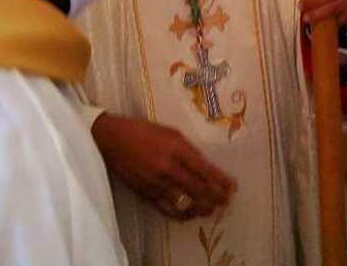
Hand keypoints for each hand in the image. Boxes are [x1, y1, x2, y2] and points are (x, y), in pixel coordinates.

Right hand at [91, 113, 235, 220]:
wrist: (114, 140)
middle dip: (216, 197)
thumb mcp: (171, 133)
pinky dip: (183, 214)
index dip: (221, 181)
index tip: (233, 187)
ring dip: (202, 208)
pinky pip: (168, 209)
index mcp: (176, 149)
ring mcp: (156, 184)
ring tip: (213, 208)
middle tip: (227, 201)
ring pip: (185, 203)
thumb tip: (206, 167)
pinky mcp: (147, 194)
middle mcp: (168, 168)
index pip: (204, 170)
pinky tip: (191, 213)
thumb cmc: (145, 131)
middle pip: (198, 189)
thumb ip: (189, 150)